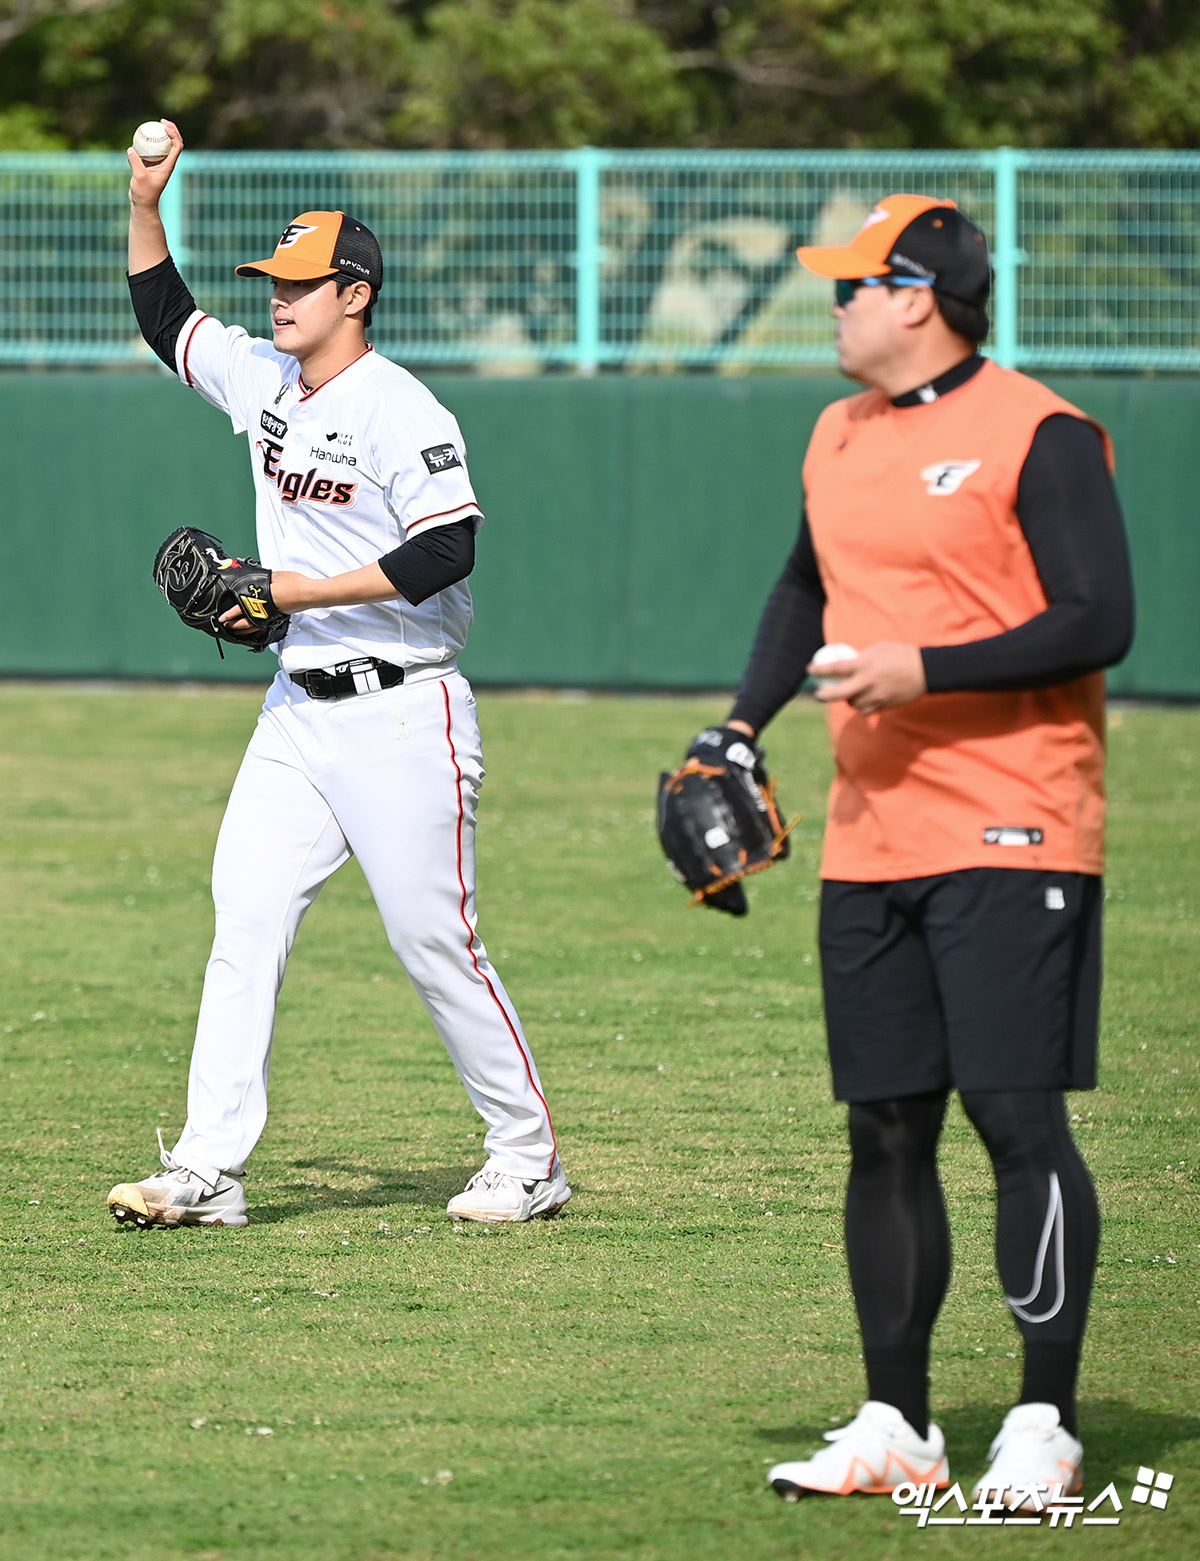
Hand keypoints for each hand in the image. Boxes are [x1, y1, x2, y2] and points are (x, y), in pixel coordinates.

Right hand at [127, 118, 183, 208]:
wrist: (143, 204)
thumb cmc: (144, 193)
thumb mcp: (139, 177)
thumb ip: (136, 162)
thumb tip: (131, 149)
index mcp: (169, 165)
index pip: (177, 146)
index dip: (174, 134)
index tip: (165, 126)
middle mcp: (166, 163)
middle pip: (173, 143)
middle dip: (170, 130)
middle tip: (161, 121)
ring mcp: (159, 164)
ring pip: (162, 146)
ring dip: (159, 135)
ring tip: (152, 125)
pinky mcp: (150, 165)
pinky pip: (151, 150)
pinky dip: (148, 143)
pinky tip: (139, 136)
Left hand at [218, 569, 307, 633]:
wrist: (306, 592)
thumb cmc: (292, 584)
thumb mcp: (272, 577)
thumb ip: (262, 581)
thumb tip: (257, 581)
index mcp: (259, 601)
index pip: (239, 609)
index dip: (229, 614)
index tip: (223, 617)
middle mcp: (264, 613)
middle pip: (244, 624)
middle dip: (233, 625)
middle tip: (226, 626)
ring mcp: (272, 618)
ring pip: (254, 629)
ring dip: (243, 631)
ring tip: (237, 632)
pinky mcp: (279, 619)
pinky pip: (264, 629)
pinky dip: (258, 632)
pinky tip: (256, 633)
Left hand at [808, 641, 926, 715]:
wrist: (925, 671)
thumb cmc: (901, 655)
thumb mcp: (879, 649)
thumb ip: (861, 657)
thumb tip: (848, 662)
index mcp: (865, 665)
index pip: (836, 668)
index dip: (820, 670)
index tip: (809, 669)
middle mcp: (867, 682)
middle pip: (838, 694)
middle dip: (824, 696)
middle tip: (818, 695)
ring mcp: (875, 696)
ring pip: (852, 703)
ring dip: (848, 699)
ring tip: (851, 692)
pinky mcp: (883, 706)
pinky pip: (865, 710)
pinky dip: (862, 705)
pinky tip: (864, 698)